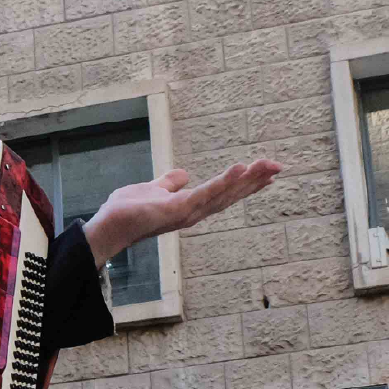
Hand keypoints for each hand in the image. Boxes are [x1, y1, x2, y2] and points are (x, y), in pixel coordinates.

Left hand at [82, 161, 283, 264]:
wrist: (108, 223)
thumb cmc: (127, 211)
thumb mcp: (153, 189)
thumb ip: (169, 183)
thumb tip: (184, 173)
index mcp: (191, 206)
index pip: (224, 193)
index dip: (246, 184)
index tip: (268, 173)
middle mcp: (194, 213)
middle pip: (231, 195)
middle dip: (255, 181)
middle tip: (279, 166)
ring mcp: (188, 213)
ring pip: (224, 194)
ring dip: (247, 180)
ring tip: (268, 165)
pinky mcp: (178, 209)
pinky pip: (206, 193)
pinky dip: (225, 181)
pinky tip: (241, 168)